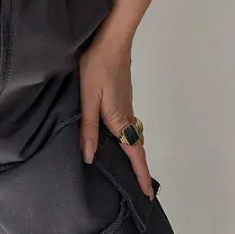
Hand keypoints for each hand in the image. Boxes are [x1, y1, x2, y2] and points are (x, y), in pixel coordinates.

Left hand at [78, 36, 153, 198]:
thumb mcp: (87, 97)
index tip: (147, 194)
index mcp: (118, 119)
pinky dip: (127, 136)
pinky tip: (115, 135)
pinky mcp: (123, 95)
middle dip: (138, 167)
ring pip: (132, 133)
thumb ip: (88, 127)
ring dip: (133, 151)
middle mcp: (126, 114)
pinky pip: (128, 122)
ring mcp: (126, 103)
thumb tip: (90, 157)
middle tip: (137, 186)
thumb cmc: (97, 66)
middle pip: (136, 146)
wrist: (111, 39)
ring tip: (127, 166)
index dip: (139, 174)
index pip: (134, 153)